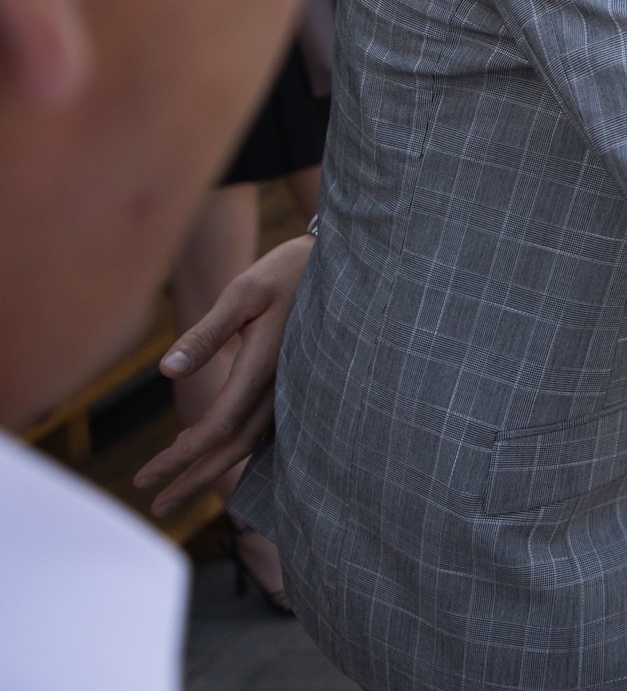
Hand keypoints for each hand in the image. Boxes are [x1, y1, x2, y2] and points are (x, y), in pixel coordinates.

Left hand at [133, 234, 309, 516]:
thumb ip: (206, 333)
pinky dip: (235, 446)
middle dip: (194, 479)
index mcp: (265, 366)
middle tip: (158, 505)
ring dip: (213, 467)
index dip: (180, 458)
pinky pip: (265, 427)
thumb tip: (167, 370)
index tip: (144, 479)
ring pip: (252, 441)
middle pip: (235, 447)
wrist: (340, 263)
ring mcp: (294, 388)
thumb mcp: (243, 292)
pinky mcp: (296, 384)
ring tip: (178, 485)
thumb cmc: (286, 271)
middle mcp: (282, 386)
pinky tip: (212, 444)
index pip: (218, 427)